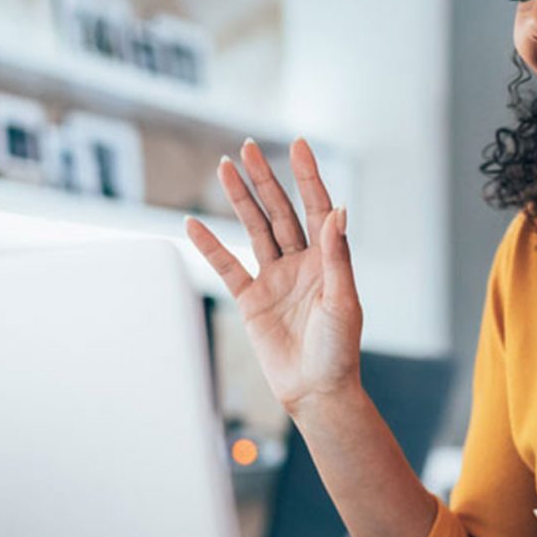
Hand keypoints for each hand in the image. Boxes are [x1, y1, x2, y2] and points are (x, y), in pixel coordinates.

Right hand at [184, 138, 362, 413]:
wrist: (316, 391)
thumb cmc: (339, 351)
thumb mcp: (342, 301)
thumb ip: (337, 256)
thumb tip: (338, 211)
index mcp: (327, 260)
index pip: (316, 208)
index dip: (307, 177)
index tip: (298, 145)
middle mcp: (300, 263)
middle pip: (280, 211)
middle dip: (264, 179)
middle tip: (248, 147)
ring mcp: (274, 279)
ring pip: (254, 230)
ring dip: (239, 200)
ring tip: (224, 167)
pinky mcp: (252, 300)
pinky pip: (227, 267)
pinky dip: (210, 246)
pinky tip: (193, 224)